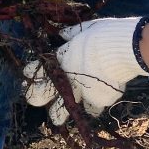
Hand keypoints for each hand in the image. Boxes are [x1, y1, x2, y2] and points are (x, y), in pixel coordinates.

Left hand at [22, 17, 148, 124]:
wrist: (120, 50)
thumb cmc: (102, 36)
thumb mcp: (84, 30)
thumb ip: (71, 34)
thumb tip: (62, 34)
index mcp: (62, 59)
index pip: (40, 69)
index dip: (33, 73)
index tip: (27, 77)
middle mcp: (67, 77)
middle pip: (45, 92)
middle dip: (37, 96)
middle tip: (33, 99)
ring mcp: (81, 91)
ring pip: (64, 108)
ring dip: (59, 113)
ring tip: (56, 119)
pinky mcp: (97, 100)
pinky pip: (91, 110)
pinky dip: (92, 108)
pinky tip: (90, 109)